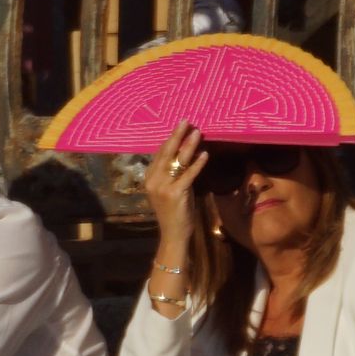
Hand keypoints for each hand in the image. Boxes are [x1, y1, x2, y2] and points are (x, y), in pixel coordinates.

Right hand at [143, 120, 207, 245]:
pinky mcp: (175, 193)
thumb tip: (185, 154)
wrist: (173, 234)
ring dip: (188, 145)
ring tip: (197, 132)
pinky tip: (205, 154)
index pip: (159, 153)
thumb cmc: (174, 213)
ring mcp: (163, 187)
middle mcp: (153, 180)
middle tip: (186, 121)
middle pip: (166, 153)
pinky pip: (188, 174)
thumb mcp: (169, 190)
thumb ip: (173, 174)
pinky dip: (197, 164)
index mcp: (149, 178)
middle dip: (177, 135)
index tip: (180, 127)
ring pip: (177, 161)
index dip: (170, 139)